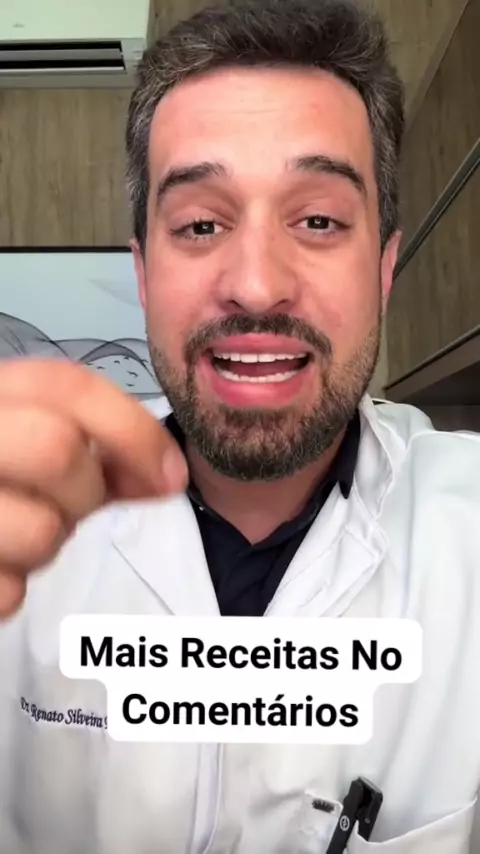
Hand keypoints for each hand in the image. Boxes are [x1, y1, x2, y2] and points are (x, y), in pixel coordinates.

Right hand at [0, 359, 187, 617]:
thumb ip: (97, 451)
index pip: (62, 384)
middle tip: (68, 505)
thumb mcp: (25, 446)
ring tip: (12, 535)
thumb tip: (167, 475)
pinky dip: (7, 589)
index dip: (130, 428)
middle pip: (55, 449)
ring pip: (41, 531)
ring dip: (43, 545)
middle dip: (84, 489)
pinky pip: (5, 592)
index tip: (168, 476)